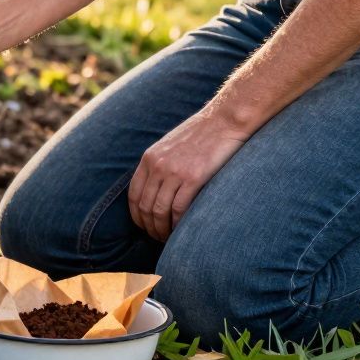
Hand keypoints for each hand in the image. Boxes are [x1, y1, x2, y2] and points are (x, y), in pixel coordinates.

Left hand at [128, 108, 248, 240]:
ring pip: (160, 211)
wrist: (225, 120)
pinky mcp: (194, 177)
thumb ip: (160, 165)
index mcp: (149, 158)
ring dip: (162, 230)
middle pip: (145, 206)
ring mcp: (174, 171)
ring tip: (169, 239)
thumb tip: (156, 190)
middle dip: (149, 227)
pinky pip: (179, 208)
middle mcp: (157, 165)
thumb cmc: (202, 135)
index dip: (137, 216)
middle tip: (158, 238)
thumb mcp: (171, 147)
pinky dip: (178, 224)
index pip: (134, 195)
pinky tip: (183, 230)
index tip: (144, 227)